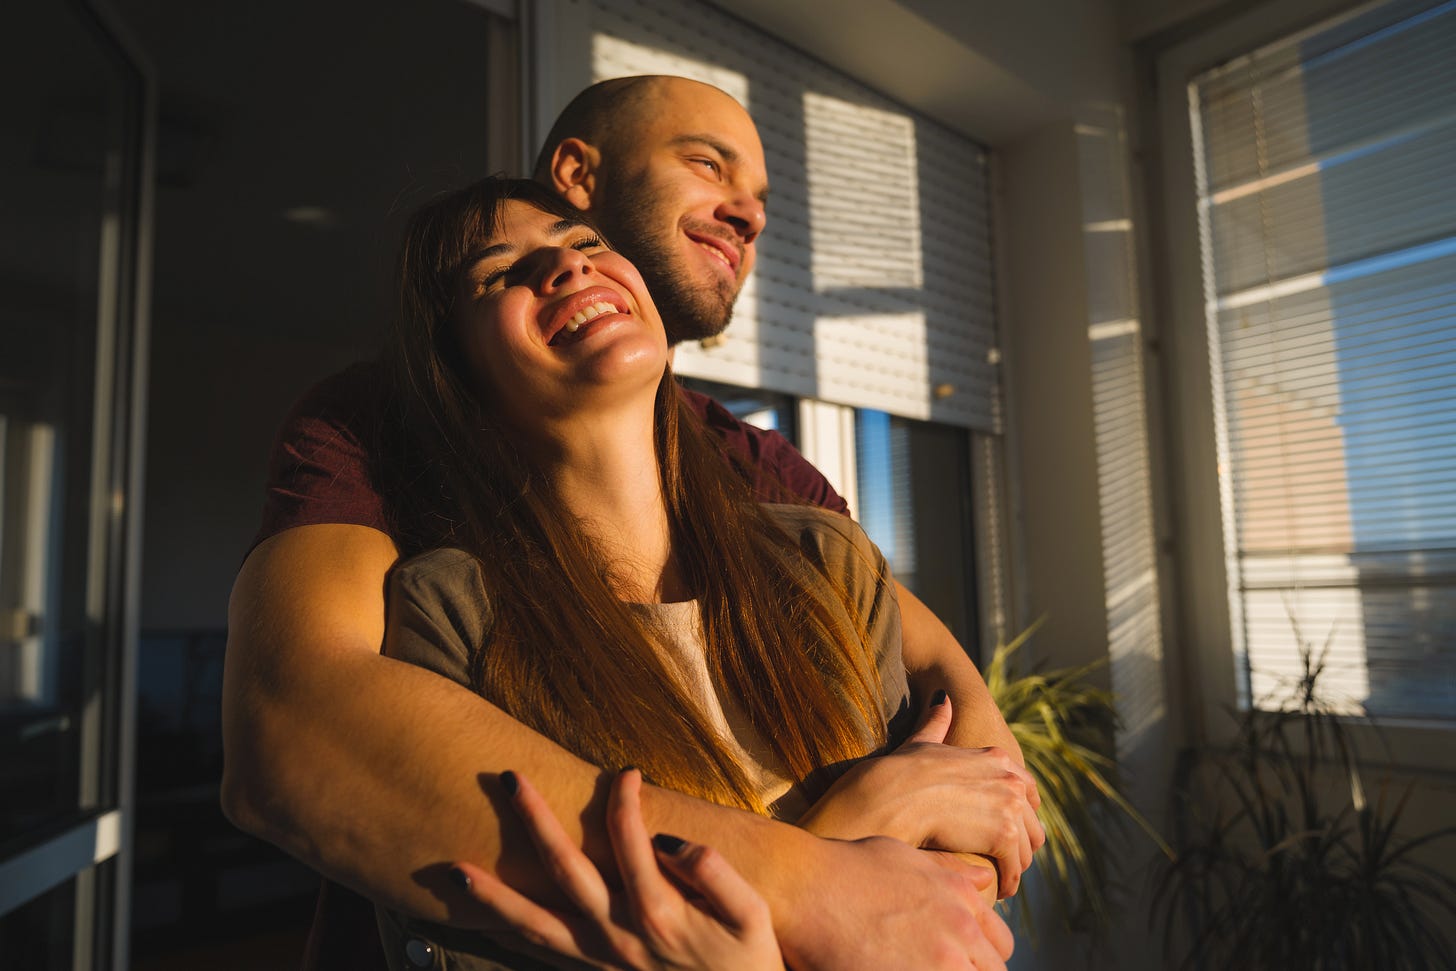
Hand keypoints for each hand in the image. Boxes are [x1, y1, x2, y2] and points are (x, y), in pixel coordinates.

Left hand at [450, 769, 784, 970]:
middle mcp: (622, 936)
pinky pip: (542, 952)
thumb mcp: (751, 914)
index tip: (626, 771)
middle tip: (508, 779)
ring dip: (493, 897)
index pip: (630, 840)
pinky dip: (509, 934)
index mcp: (661, 913)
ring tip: (452, 870)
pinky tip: (481, 917)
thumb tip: (669, 839)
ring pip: (537, 924)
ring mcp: (603, 958)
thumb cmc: (749, 958)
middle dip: (535, 822)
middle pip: (566, 872)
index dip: (623, 801)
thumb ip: (714, 873)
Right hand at [776, 834, 1013, 970]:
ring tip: (911, 969)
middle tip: (933, 967)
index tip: (960, 962)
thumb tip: (983, 880)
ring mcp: (938, 962)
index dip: (982, 958)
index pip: (1001, 945)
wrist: (804, 886)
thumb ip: (948, 872)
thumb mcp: (904, 857)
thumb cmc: (845, 867)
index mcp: (961, 898)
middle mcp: (959, 930)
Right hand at [796, 694, 1044, 897]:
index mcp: (995, 757)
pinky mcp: (1003, 834)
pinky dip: (1009, 881)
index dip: (1020, 813)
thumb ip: (937, 723)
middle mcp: (1009, 778)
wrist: (886, 798)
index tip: (1007, 832)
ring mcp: (1009, 805)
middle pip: (1033, 821)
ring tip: (1003, 881)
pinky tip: (999, 890)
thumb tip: (942, 698)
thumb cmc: (896, 773)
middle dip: (1022, 845)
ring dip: (1017, 866)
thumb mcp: (922, 742)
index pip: (1026, 789)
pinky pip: (1016, 866)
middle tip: (1005, 863)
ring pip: (1028, 847)